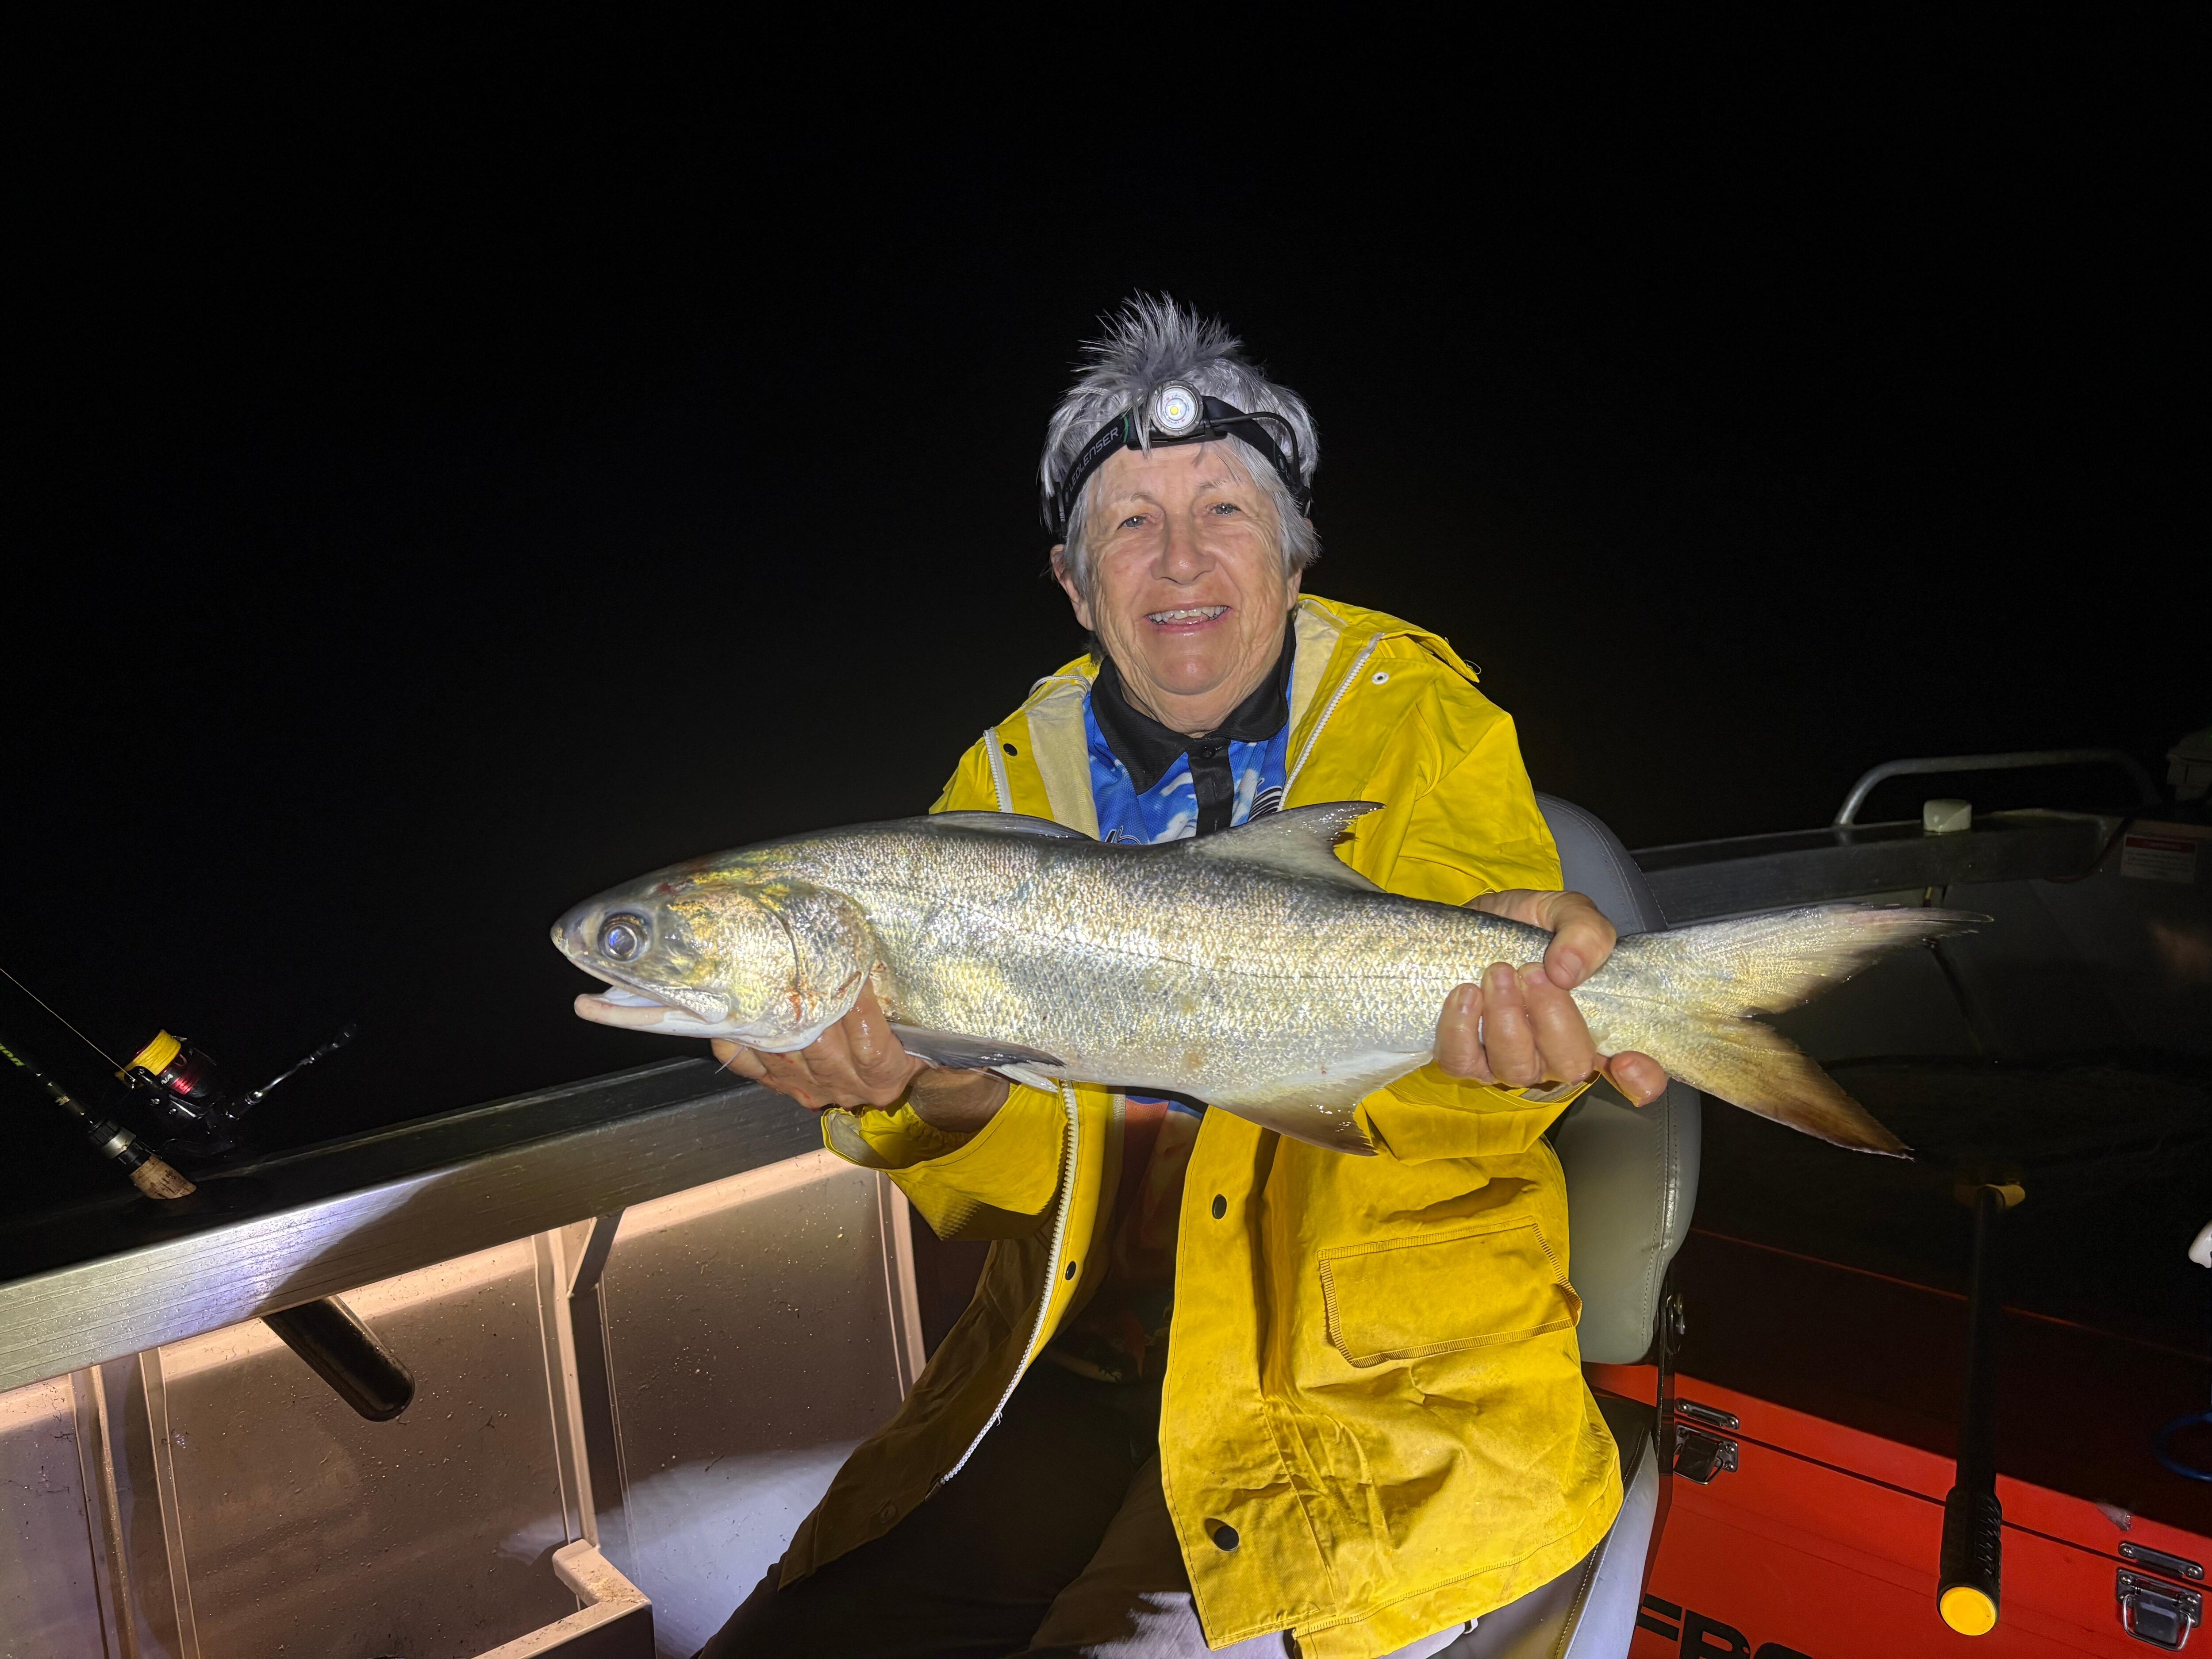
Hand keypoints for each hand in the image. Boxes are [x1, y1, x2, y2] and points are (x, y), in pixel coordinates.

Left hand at [710, 984, 1007, 1128]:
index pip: (870, 1042)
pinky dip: (740, 1040)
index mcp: (886, 1074)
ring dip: (771, 1016)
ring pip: (783, 1054)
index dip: (857, 1007)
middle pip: (819, 1046)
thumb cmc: (912, 1053)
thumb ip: (922, 1016)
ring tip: (765, 975)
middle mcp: (845, 1086)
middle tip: (795, 959)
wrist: (894, 1096)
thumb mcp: (926, 1038)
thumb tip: (925, 977)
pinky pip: (751, 1066)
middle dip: (806, 1003)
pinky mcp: (781, 1087)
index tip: (851, 970)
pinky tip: (737, 1013)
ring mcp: (809, 1089)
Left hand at [1432, 889, 1667, 1105]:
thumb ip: (1584, 932)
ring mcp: (1510, 1060)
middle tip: (1531, 971)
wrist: (1475, 922)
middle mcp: (1556, 1054)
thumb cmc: (1529, 925)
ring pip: (1515, 1068)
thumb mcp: (1566, 911)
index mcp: (1595, 1025)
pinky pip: (1462, 1062)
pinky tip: (1466, 993)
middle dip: (1552, 1018)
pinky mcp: (1466, 1057)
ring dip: (1506, 1018)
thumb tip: (1567, 971)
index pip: (1636, 1077)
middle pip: (1570, 1066)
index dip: (1640, 1080)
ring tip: (1497, 972)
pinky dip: (1461, 1028)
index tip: (1625, 1062)